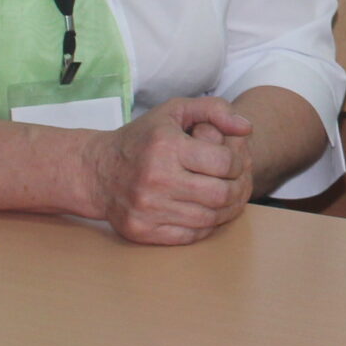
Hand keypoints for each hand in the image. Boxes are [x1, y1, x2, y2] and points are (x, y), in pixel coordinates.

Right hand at [83, 97, 255, 244]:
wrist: (98, 171)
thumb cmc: (143, 138)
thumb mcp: (175, 111)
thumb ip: (215, 109)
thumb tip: (247, 128)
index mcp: (166, 146)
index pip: (224, 163)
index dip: (239, 163)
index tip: (234, 162)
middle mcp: (155, 179)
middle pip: (221, 194)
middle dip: (238, 189)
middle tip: (239, 183)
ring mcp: (147, 209)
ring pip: (208, 218)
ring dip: (227, 210)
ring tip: (228, 198)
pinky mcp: (142, 231)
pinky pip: (189, 236)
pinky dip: (206, 226)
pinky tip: (207, 212)